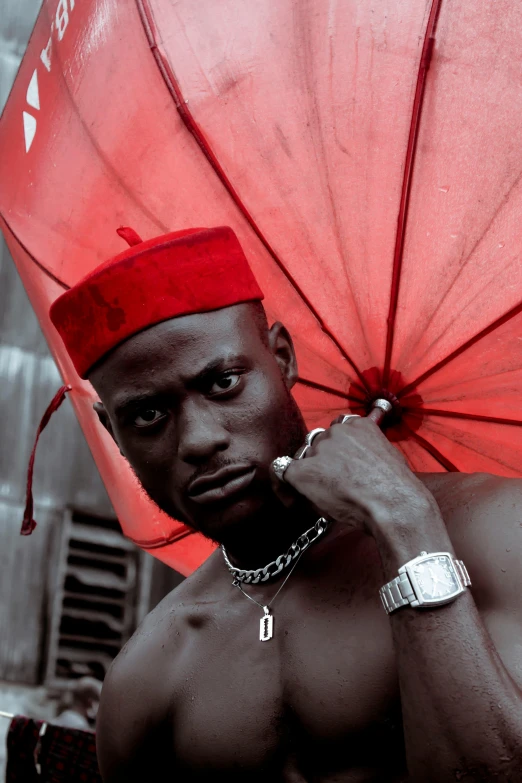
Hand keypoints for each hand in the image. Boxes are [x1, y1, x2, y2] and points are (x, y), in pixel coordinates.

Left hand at [271, 417, 437, 533]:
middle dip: (322, 462)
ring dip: (309, 473)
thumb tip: (359, 461)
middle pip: (317, 444)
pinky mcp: (304, 470)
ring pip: (303, 458)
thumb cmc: (397, 490)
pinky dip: (284, 485)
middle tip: (332, 485)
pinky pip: (282, 471)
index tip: (338, 464)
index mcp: (357, 425)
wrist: (394, 504)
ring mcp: (318, 449)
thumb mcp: (387, 457)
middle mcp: (335, 431)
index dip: (334, 450)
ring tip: (322, 496)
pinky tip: (291, 498)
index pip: (336, 431)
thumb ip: (368, 450)